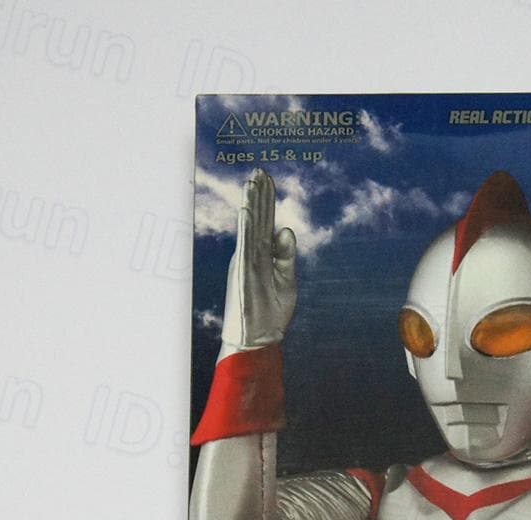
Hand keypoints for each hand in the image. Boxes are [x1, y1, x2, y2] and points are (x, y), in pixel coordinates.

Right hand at [220, 169, 296, 351]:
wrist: (260, 338)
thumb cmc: (271, 312)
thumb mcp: (287, 280)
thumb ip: (286, 256)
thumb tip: (285, 229)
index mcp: (262, 255)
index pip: (265, 222)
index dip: (267, 201)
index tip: (267, 178)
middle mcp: (251, 255)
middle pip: (256, 220)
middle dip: (259, 195)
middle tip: (260, 170)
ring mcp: (246, 263)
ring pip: (249, 229)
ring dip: (250, 205)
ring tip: (252, 183)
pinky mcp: (243, 274)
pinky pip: (244, 248)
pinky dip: (245, 229)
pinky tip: (246, 211)